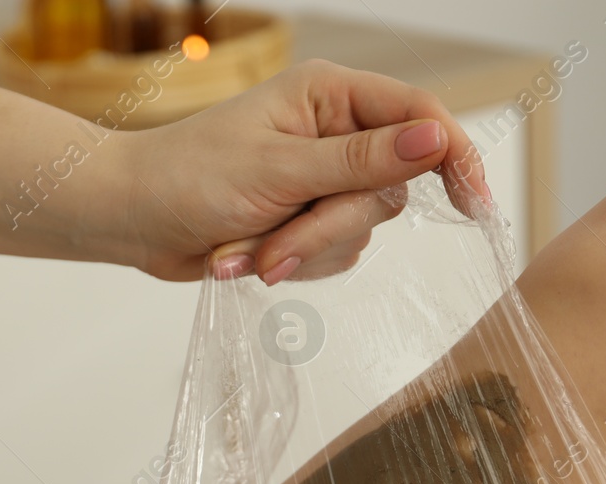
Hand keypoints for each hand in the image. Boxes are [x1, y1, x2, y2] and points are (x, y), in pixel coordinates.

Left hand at [111, 60, 491, 283]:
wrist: (131, 219)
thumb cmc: (187, 178)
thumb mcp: (279, 171)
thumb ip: (361, 161)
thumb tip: (437, 140)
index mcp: (330, 96)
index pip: (419, 116)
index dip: (453, 157)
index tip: (474, 203)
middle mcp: (334, 133)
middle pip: (386, 189)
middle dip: (327, 228)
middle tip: (273, 250)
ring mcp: (320, 180)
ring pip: (359, 230)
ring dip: (300, 251)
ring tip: (244, 252)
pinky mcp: (305, 221)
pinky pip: (332, 256)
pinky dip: (290, 264)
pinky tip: (241, 256)